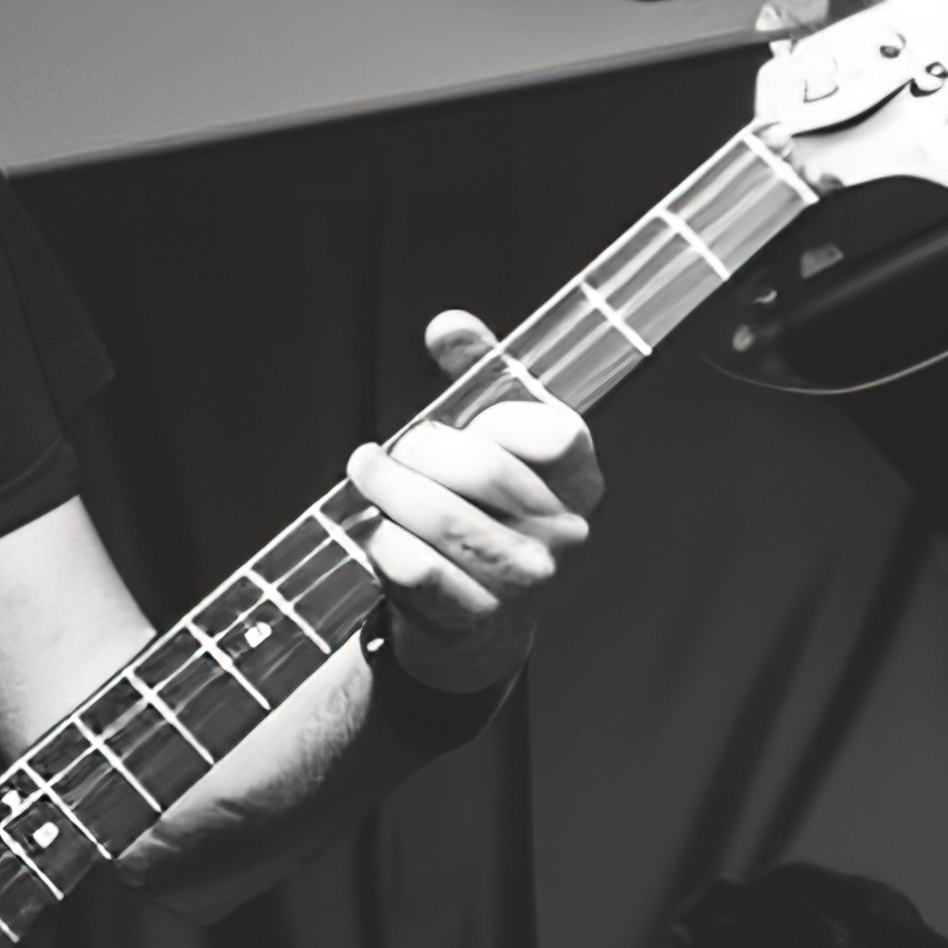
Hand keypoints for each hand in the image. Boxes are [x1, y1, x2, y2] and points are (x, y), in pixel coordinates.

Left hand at [344, 314, 606, 689]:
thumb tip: (447, 326)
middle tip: (387, 451)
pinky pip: (414, 565)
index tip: (464, 425)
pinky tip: (376, 531)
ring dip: (388, 490)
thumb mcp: (491, 438)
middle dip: (419, 452)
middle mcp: (565, 533)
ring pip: (441, 519)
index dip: (497, 420)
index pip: (553, 434)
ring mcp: (524, 581)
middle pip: (482, 472)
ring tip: (365, 473)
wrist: (474, 621)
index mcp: (581, 480)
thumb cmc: (483, 511)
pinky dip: (382, 542)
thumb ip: (477, 376)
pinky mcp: (475, 616)